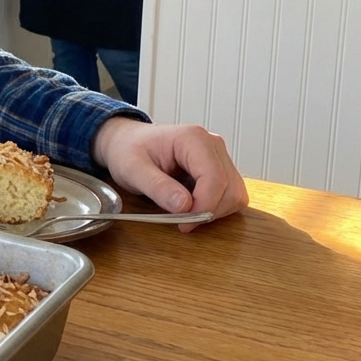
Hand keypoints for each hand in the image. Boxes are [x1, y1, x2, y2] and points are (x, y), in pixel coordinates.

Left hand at [90, 118, 247, 229]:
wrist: (127, 143)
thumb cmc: (128, 150)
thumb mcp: (132, 169)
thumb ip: (157, 187)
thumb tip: (184, 206)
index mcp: (193, 138)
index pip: (215, 178)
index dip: (204, 206)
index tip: (184, 223)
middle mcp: (212, 145)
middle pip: (230, 188)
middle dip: (208, 211)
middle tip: (181, 221)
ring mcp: (218, 157)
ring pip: (234, 194)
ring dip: (213, 211)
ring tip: (184, 213)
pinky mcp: (219, 169)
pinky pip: (229, 195)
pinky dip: (214, 207)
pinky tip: (191, 206)